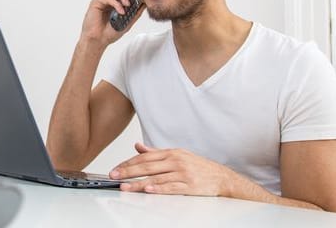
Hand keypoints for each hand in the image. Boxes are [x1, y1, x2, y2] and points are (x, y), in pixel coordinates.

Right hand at [80, 0, 144, 45]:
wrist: (98, 41)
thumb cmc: (109, 33)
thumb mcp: (127, 22)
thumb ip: (135, 13)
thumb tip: (145, 4)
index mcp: (115, 3)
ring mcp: (102, 0)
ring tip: (127, 4)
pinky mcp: (96, 3)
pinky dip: (116, 4)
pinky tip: (120, 12)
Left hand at [109, 142, 231, 195]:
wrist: (221, 177)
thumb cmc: (198, 166)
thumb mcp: (177, 154)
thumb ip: (156, 152)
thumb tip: (138, 146)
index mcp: (171, 153)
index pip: (145, 157)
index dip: (128, 163)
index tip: (116, 168)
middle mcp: (176, 161)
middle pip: (147, 166)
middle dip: (128, 172)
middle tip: (114, 176)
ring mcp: (183, 173)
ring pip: (156, 178)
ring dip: (139, 183)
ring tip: (125, 186)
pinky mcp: (189, 186)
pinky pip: (171, 187)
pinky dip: (159, 189)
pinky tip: (148, 189)